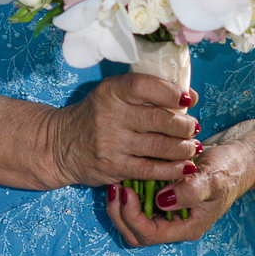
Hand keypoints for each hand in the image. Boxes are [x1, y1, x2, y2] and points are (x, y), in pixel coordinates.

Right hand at [43, 73, 199, 187]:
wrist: (61, 144)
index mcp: (111, 91)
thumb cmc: (96, 114)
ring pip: (158, 146)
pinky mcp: (114, 168)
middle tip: (193, 127)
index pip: (144, 86)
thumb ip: (146, 91)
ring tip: (192, 146)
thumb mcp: (113, 93)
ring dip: (183, 148)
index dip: (171, 91)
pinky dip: (172, 169)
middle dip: (184, 124)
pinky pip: (150, 170)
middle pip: (158, 119)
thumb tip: (189, 96)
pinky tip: (184, 167)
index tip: (187, 98)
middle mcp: (110, 115)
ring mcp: (112, 144)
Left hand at [106, 139, 254, 246]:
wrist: (234, 157)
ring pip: (133, 220)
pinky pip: (139, 202)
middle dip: (120, 214)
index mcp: (187, 227)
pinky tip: (125, 173)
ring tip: (116, 181)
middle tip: (115, 187)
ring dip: (121, 204)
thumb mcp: (213, 178)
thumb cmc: (228, 168)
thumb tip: (163, 201)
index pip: (150, 234)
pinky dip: (129, 191)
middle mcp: (174, 223)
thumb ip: (191, 190)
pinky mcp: (162, 196)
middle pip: (136, 233)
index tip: (127, 191)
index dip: (134, 216)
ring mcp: (167, 211)